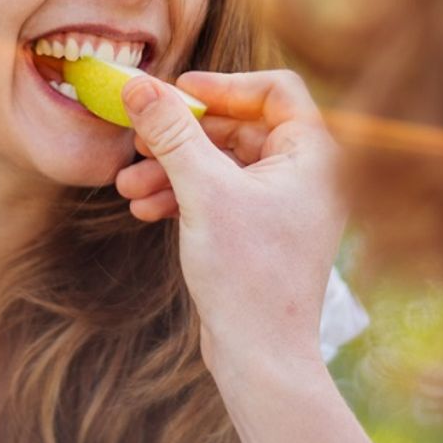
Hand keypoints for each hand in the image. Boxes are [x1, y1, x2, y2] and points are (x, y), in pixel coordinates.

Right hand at [115, 69, 346, 375]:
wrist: (262, 357)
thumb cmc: (249, 275)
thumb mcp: (203, 192)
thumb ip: (172, 132)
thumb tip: (139, 84)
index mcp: (315, 155)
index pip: (274, 89)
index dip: (222, 85)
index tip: (175, 92)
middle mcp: (307, 174)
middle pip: (239, 125)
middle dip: (182, 135)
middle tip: (138, 139)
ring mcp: (284, 204)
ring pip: (222, 162)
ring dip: (172, 167)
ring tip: (128, 185)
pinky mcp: (261, 230)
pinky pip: (220, 193)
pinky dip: (182, 195)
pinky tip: (143, 209)